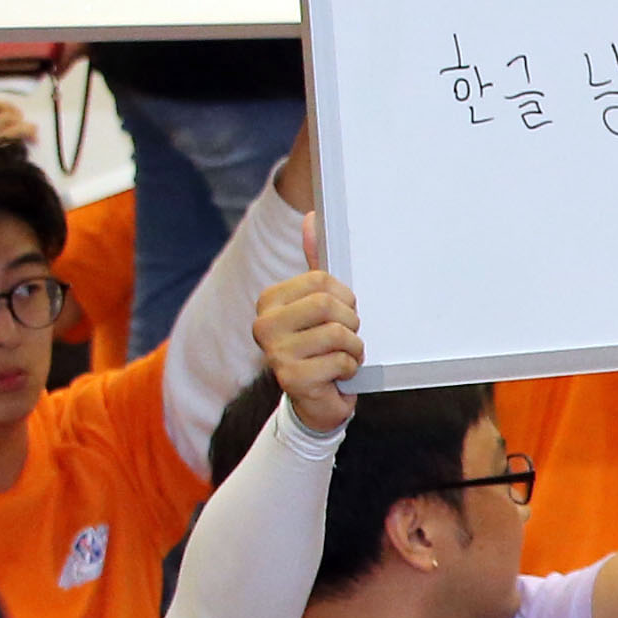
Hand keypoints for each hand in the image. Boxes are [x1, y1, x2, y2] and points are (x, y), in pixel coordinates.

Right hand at [256, 252, 360, 433]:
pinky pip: (341, 362)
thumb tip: (312, 217)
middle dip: (351, 323)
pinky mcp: (291, 379)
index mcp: (270, 301)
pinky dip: (350, 368)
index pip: (321, 280)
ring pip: (338, 334)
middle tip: (346, 338)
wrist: (318, 400)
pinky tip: (338, 375)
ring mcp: (275, 353)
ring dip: (354, 348)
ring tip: (343, 356)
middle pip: (328, 305)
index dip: (345, 298)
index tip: (342, 313)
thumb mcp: (321, 306)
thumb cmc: (322, 347)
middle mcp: (264, 324)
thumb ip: (316, 265)